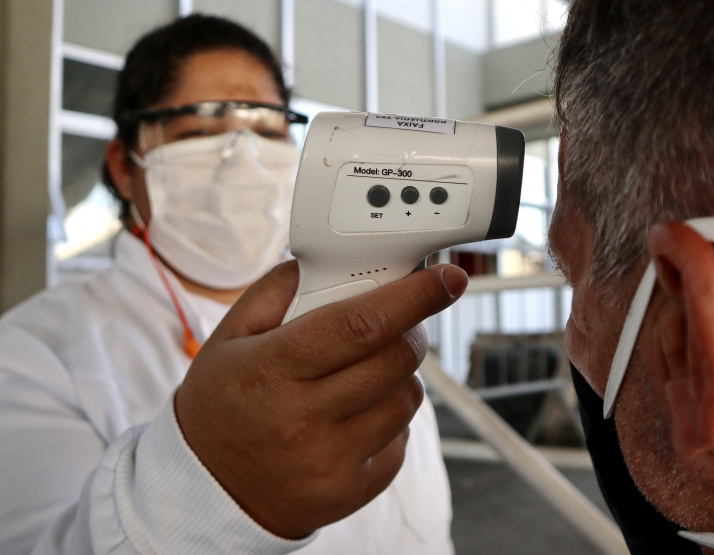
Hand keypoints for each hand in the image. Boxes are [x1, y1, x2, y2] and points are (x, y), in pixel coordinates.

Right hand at [174, 261, 467, 538]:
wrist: (207, 491)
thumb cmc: (221, 407)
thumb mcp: (228, 340)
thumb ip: (274, 292)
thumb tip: (320, 260)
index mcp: (273, 370)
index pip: (361, 324)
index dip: (414, 296)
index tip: (448, 279)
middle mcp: (304, 418)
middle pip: (396, 359)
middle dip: (412, 330)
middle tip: (399, 323)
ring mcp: (332, 460)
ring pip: (407, 398)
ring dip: (401, 374)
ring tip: (368, 373)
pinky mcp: (352, 489)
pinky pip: (401, 437)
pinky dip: (393, 417)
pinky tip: (359, 413)